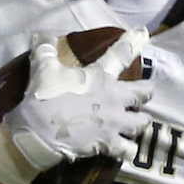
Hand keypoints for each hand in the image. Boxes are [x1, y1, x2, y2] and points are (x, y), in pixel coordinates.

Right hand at [0, 29, 151, 174]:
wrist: (38, 131)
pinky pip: (128, 150)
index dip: (134, 41)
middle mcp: (114, 99)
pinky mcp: (109, 144)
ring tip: (138, 122)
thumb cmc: (43, 96)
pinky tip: (125, 150)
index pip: (121, 54)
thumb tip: (40, 34)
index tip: (144, 33)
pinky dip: (127, 150)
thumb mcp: (42, 67)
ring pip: (141, 123)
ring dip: (140, 121)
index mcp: (100, 77)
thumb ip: (45, 49)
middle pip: (143, 93)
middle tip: (145, 93)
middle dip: (146, 92)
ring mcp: (114, 123)